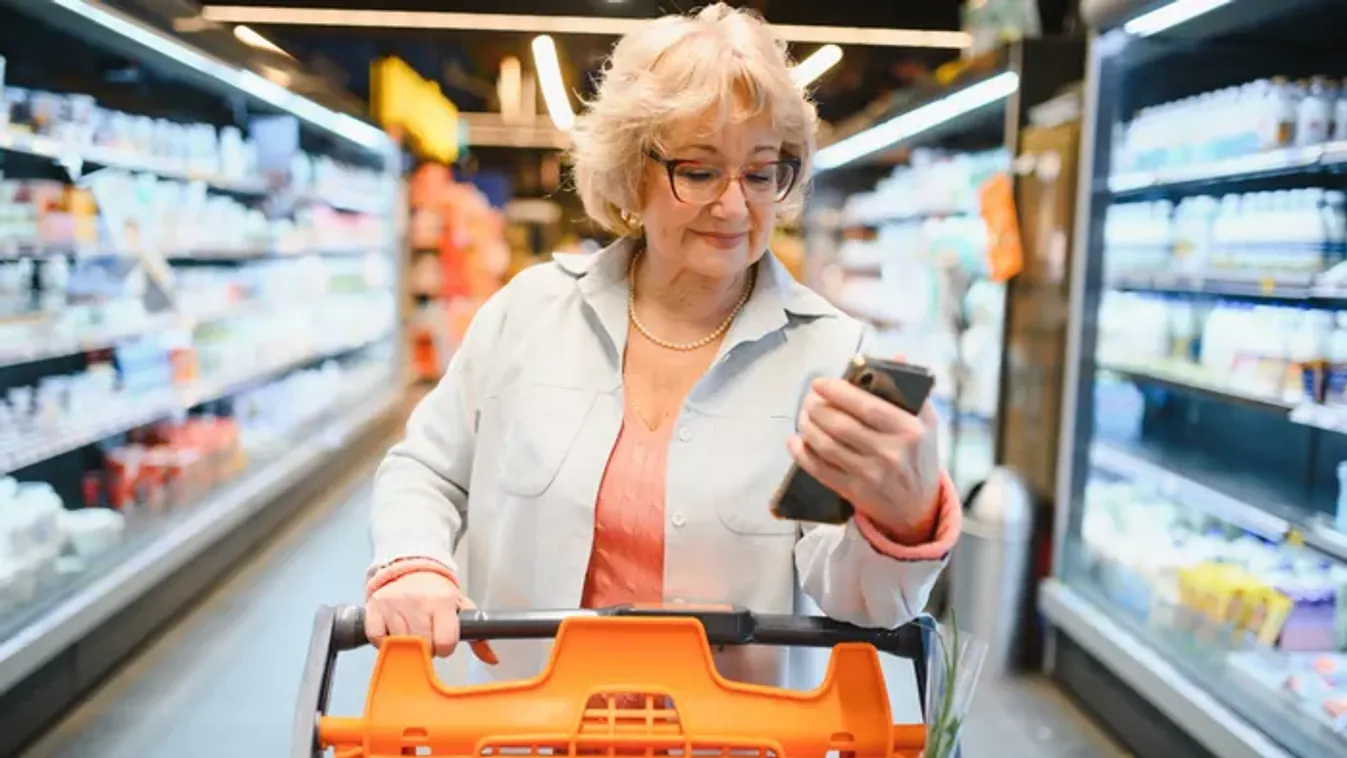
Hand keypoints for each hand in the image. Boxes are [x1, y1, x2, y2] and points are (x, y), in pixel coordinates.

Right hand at [365, 572, 497, 662]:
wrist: (412, 567)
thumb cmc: (438, 592)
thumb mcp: (461, 606)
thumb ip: (477, 635)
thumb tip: (492, 659)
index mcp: (442, 601)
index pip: (444, 643)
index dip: (445, 648)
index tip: (443, 643)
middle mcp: (418, 602)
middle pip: (422, 647)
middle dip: (426, 649)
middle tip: (427, 639)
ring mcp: (394, 605)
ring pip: (400, 646)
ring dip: (406, 647)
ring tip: (412, 634)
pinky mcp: (375, 608)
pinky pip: (377, 638)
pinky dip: (384, 642)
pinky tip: (393, 633)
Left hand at [788, 376, 941, 542]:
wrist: (918, 506)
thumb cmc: (920, 455)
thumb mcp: (926, 421)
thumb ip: (910, 389)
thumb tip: (892, 356)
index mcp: (909, 430)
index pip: (866, 406)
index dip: (838, 392)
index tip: (820, 382)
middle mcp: (890, 453)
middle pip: (840, 425)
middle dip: (816, 407)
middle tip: (808, 397)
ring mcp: (870, 476)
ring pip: (826, 446)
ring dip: (807, 427)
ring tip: (803, 414)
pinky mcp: (854, 492)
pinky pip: (820, 470)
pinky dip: (802, 454)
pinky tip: (795, 441)